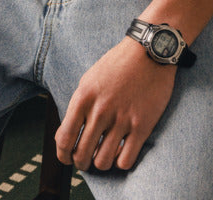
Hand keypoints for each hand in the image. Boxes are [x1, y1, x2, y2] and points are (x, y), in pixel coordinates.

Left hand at [55, 37, 177, 171]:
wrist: (150, 50)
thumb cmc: (118, 64)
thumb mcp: (90, 79)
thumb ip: (78, 106)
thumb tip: (66, 135)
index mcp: (84, 97)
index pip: (64, 139)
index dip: (63, 155)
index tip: (66, 158)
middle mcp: (101, 110)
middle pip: (82, 155)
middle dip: (80, 163)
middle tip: (85, 160)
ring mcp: (122, 119)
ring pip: (102, 162)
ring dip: (100, 163)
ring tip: (104, 155)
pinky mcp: (142, 126)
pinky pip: (125, 161)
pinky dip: (121, 162)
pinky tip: (122, 151)